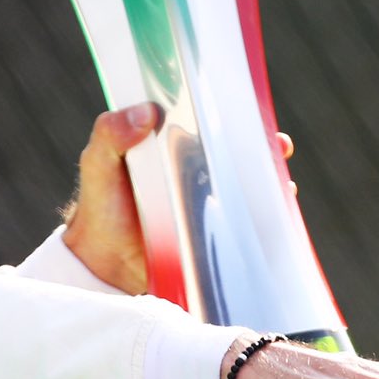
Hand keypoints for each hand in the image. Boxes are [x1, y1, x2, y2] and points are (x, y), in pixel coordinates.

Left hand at [63, 105, 297, 294]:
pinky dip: (266, 220)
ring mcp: (210, 207)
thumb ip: (110, 135)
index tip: (248, 108)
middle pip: (239, 154)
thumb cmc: (101, 211)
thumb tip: (147, 112)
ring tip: (281, 182)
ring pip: (250, 188)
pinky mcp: (217, 238)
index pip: (209, 123)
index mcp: (172, 149)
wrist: (104, 270)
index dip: (233, 114)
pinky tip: (276, 217)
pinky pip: (247, 226)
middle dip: (264, 147)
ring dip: (271, 182)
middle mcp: (198, 175)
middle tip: (277, 145)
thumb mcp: (98, 165)